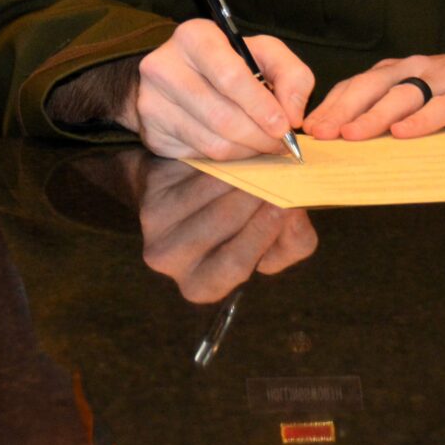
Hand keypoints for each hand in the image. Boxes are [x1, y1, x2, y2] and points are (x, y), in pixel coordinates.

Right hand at [128, 20, 313, 159]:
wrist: (177, 76)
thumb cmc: (229, 62)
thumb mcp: (264, 54)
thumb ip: (292, 75)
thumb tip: (292, 115)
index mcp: (194, 37)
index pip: (230, 77)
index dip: (261, 106)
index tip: (285, 126)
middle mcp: (164, 66)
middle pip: (223, 116)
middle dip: (260, 136)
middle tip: (281, 144)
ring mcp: (153, 101)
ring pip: (213, 141)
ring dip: (248, 150)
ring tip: (263, 144)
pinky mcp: (152, 131)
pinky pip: (201, 154)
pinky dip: (228, 156)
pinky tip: (238, 145)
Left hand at [137, 160, 316, 303]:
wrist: (178, 192)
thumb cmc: (232, 220)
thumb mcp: (267, 239)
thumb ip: (293, 239)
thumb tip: (293, 211)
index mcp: (202, 285)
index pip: (235, 264)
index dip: (262, 232)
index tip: (286, 204)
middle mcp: (172, 265)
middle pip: (222, 226)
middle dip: (255, 196)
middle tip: (281, 174)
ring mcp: (155, 233)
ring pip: (209, 199)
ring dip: (241, 177)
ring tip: (264, 162)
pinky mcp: (151, 200)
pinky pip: (193, 181)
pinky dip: (220, 166)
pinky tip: (237, 158)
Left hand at [301, 48, 444, 141]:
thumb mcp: (423, 90)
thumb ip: (392, 104)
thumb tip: (350, 132)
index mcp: (400, 70)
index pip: (357, 84)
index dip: (331, 104)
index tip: (309, 126)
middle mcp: (416, 70)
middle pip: (371, 87)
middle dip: (341, 110)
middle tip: (320, 132)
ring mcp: (442, 82)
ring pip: (401, 96)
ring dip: (373, 116)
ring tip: (351, 134)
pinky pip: (441, 108)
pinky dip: (421, 121)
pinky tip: (403, 133)